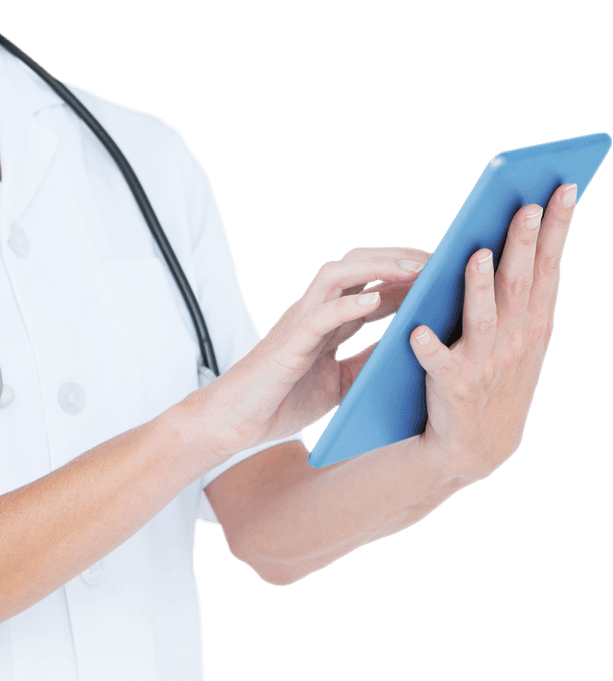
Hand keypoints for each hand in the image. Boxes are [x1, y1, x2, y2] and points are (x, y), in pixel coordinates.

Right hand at [195, 246, 428, 459]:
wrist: (237, 422)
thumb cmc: (282, 401)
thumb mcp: (340, 382)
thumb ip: (367, 361)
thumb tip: (408, 350)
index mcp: (328, 321)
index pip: (371, 285)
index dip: (406, 277)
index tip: (443, 273)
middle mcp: (315, 311)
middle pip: (357, 265)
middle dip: (397, 258)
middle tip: (438, 261)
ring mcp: (300, 321)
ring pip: (338, 274)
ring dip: (379, 267)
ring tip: (415, 269)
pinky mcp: (289, 342)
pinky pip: (320, 314)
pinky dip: (347, 304)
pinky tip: (374, 299)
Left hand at [410, 183, 576, 483]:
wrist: (475, 448)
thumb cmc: (496, 379)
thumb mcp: (524, 337)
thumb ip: (525, 292)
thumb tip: (529, 232)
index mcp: (533, 323)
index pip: (548, 267)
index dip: (557, 229)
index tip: (564, 188)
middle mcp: (515, 340)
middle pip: (518, 284)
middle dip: (522, 245)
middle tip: (527, 204)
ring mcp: (484, 364)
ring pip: (481, 319)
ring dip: (479, 287)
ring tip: (476, 254)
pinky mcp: (451, 388)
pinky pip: (438, 365)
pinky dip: (429, 349)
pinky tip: (418, 332)